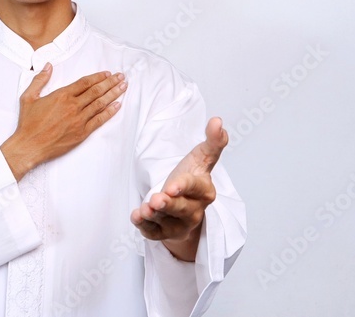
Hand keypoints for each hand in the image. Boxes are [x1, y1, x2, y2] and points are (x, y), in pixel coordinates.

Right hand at [1, 63, 125, 180]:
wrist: (30, 146)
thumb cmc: (28, 123)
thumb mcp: (28, 97)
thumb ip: (40, 80)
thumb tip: (48, 66)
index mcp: (61, 95)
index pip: (84, 82)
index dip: (98, 77)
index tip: (107, 73)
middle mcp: (73, 106)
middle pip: (96, 91)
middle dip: (110, 82)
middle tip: (121, 77)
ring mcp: (79, 119)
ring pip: (100, 103)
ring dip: (113, 94)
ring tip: (123, 87)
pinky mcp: (82, 132)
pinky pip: (99, 120)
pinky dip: (109, 112)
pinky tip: (117, 105)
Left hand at [130, 117, 227, 261]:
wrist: (185, 201)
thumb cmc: (193, 176)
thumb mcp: (202, 157)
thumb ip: (212, 141)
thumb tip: (217, 121)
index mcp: (205, 190)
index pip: (194, 187)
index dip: (183, 186)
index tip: (172, 186)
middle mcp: (195, 210)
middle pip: (181, 208)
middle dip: (168, 205)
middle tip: (155, 200)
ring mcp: (181, 224)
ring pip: (167, 222)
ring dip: (154, 216)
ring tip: (144, 209)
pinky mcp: (167, 233)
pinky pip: (155, 233)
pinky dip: (145, 228)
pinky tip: (136, 217)